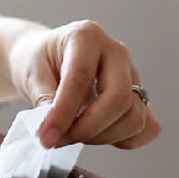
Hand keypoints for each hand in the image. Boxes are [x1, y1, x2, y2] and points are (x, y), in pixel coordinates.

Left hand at [8, 20, 160, 149]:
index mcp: (86, 37)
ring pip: (135, 117)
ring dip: (102, 137)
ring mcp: (132, 75)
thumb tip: (54, 129)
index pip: (81, 78)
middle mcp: (116, 53)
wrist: (47, 58)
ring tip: (72, 136)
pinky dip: (124, 140)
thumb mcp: (30, 74)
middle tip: (58, 140)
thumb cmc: (39, 61)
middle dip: (87, 129)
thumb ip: (43, 99)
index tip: (46, 136)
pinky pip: (147, 127)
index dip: (63, 113)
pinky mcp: (140, 97)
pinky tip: (97, 136)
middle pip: (118, 98)